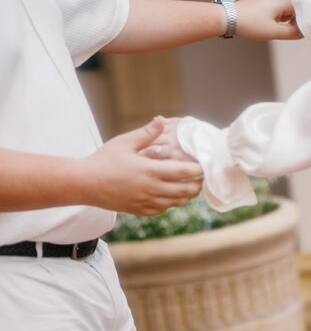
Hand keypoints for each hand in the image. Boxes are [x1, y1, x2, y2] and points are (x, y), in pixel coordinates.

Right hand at [82, 117, 202, 215]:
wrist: (87, 184)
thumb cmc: (104, 160)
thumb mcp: (124, 142)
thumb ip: (146, 133)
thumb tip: (161, 119)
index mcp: (150, 171)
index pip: (183, 172)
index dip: (197, 170)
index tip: (204, 165)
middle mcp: (152, 189)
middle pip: (185, 191)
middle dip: (197, 186)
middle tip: (202, 179)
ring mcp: (147, 202)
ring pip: (176, 203)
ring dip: (186, 196)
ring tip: (191, 187)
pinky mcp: (141, 210)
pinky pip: (163, 209)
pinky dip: (171, 203)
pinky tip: (172, 196)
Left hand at [235, 0, 300, 39]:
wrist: (230, 17)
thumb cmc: (251, 25)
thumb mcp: (274, 32)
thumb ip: (292, 33)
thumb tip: (304, 33)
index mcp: (282, 0)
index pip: (301, 9)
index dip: (300, 22)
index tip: (295, 31)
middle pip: (295, 4)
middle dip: (294, 17)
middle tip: (286, 28)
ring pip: (287, 2)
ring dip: (286, 14)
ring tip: (277, 24)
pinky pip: (278, 1)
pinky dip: (279, 11)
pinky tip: (271, 20)